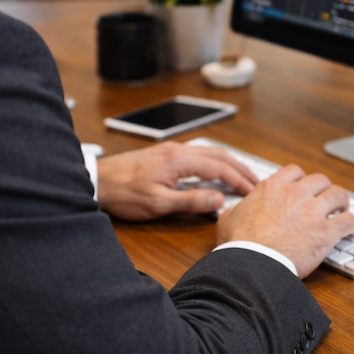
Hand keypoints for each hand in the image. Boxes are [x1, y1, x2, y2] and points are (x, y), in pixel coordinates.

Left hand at [96, 141, 257, 220]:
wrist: (98, 181)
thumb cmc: (123, 192)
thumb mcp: (158, 203)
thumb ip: (190, 201)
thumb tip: (218, 200)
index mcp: (178, 160)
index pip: (219, 166)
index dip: (239, 179)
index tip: (252, 191)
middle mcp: (177, 150)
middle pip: (218, 154)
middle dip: (240, 167)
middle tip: (256, 182)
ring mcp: (170, 150)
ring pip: (208, 152)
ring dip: (228, 163)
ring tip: (241, 177)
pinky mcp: (164, 154)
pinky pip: (198, 154)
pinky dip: (214, 162)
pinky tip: (215, 172)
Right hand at [216, 165, 353, 277]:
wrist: (251, 264)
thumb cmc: (239, 244)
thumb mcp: (228, 219)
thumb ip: (236, 210)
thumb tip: (234, 211)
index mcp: (272, 188)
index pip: (295, 172)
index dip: (302, 180)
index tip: (304, 189)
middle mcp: (294, 194)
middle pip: (320, 180)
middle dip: (324, 189)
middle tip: (325, 201)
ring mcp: (312, 211)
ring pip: (339, 195)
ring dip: (342, 203)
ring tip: (343, 211)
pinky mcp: (325, 232)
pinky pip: (349, 221)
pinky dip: (353, 224)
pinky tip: (353, 230)